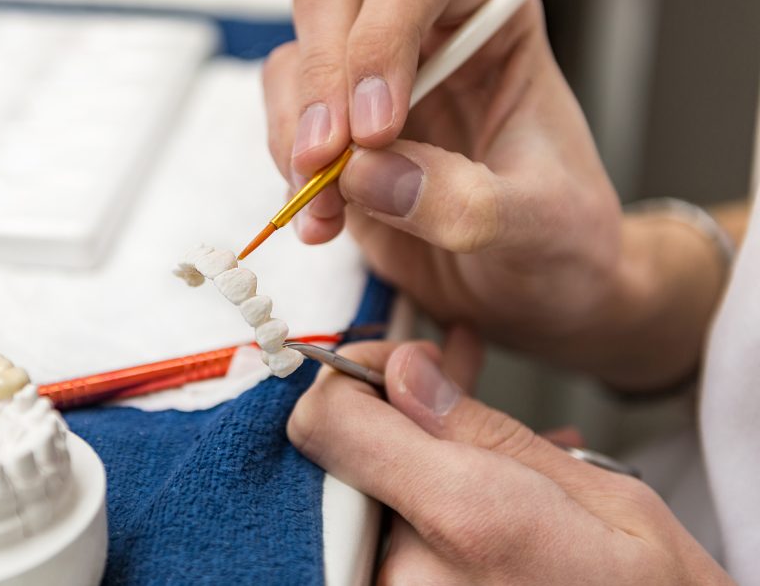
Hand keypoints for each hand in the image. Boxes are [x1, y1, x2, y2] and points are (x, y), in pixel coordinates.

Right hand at [263, 0, 724, 387]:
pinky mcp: (334, 130)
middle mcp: (424, 31)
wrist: (526, 289)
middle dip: (321, 80)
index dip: (383, 39)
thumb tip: (368, 175)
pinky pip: (282, 124)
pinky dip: (289, 175)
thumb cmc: (556, 239)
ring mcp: (369, 79)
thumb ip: (467, 200)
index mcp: (493, 18)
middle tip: (325, 160)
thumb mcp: (541, 226)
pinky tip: (324, 223)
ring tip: (328, 210)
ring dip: (294, 135)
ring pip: (294, 59)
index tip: (378, 129)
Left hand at [287, 330, 730, 584]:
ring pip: (371, 495)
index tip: (400, 366)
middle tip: (442, 385)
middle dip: (392, 415)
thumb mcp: (601, 495)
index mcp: (462, 520)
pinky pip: (392, 539)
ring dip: (415, 461)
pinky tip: (476, 483)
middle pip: (346, 457)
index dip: (355, 376)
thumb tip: (402, 371)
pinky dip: (421, 505)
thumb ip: (484, 430)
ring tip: (479, 437)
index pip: (330, 421)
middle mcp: (409, 573)